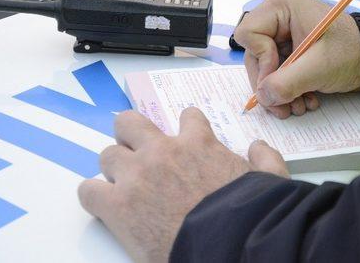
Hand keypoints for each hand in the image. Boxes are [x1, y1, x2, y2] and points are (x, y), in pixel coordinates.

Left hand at [78, 108, 288, 262]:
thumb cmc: (249, 212)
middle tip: (135, 148)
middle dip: (130, 133)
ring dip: (114, 167)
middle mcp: (163, 152)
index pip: (187, 117)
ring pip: (107, 154)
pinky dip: (94, 196)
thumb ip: (266, 158)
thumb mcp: (271, 179)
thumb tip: (259, 147)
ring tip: (121, 182)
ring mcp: (136, 176)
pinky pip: (88, 190)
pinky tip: (104, 206)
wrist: (227, 243)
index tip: (185, 136)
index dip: (186, 125)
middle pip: (130, 123)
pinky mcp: (116, 205)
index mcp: (199, 143)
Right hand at [234, 0, 359, 118]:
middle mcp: (278, 13)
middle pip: (253, 54)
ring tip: (299, 106)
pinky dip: (287, 89)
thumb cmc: (352, 52)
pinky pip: (275, 71)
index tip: (280, 79)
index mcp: (282, 4)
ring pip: (264, 67)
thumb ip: (287, 83)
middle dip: (270, 84)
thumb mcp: (318, 68)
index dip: (261, 61)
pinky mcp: (289, 46)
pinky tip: (304, 99)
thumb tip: (263, 96)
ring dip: (279, 92)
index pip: (249, 35)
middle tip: (285, 106)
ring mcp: (282, 31)